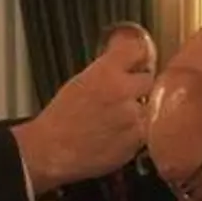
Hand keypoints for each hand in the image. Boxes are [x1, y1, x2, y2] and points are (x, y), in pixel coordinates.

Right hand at [12, 32, 153, 191]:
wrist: (52, 150)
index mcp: (106, 72)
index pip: (138, 50)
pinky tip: (116, 134)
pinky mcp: (137, 141)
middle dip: (138, 86)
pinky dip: (136, 132)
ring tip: (116, 119)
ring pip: (150, 106)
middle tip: (122, 95)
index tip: (137, 59)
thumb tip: (127, 62)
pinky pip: (147, 130)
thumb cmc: (61, 119)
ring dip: (139, 110)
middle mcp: (123, 92)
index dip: (137, 55)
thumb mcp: (81, 81)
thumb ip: (108, 69)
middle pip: (148, 79)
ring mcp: (133, 118)